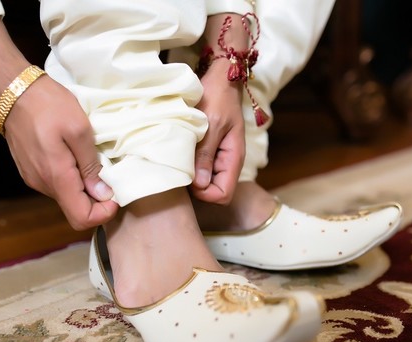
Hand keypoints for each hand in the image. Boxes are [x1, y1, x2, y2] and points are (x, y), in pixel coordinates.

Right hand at [5, 76, 118, 229]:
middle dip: (97, 199)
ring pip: (67, 196)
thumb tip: (103, 193)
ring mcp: (35, 179)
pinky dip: (72, 177)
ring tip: (92, 159)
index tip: (115, 194)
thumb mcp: (80, 130)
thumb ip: (91, 165)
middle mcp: (43, 184)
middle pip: (76, 209)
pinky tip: (76, 156)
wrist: (13, 90)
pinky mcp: (32, 171)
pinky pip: (58, 183)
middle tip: (109, 174)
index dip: (103, 213)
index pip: (81, 219)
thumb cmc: (48, 105)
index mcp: (56, 177)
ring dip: (85, 185)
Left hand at [191, 59, 245, 203]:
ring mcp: (218, 158)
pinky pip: (199, 168)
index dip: (205, 193)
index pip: (223, 195)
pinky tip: (179, 152)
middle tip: (179, 168)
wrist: (220, 77)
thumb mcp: (211, 124)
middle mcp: (227, 163)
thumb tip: (199, 184)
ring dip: (190, 175)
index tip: (189, 178)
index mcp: (234, 158)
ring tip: (177, 158)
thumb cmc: (218, 96)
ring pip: (204, 182)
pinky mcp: (209, 151)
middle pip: (212, 192)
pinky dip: (189, 165)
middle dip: (195, 187)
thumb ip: (205, 154)